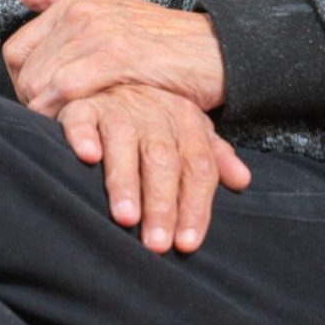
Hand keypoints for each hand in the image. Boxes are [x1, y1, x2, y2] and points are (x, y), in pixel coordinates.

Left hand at [3, 0, 225, 115]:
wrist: (217, 51)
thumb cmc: (164, 41)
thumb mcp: (115, 10)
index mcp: (75, 2)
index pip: (16, 49)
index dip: (20, 83)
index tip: (39, 106)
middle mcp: (80, 11)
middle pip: (24, 69)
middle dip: (31, 103)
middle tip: (52, 125)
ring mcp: (98, 30)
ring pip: (41, 80)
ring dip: (46, 113)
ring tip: (64, 131)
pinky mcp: (117, 55)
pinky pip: (66, 88)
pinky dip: (63, 113)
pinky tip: (75, 132)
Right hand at [56, 82, 251, 253]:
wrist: (110, 81)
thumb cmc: (153, 121)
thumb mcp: (188, 134)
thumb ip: (213, 157)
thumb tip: (242, 181)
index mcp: (185, 120)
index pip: (197, 166)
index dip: (195, 205)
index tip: (187, 243)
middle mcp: (153, 112)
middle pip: (162, 160)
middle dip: (160, 204)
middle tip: (156, 243)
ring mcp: (117, 107)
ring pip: (124, 143)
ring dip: (124, 181)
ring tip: (125, 217)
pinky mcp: (82, 107)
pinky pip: (81, 120)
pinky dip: (84, 137)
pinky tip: (87, 158)